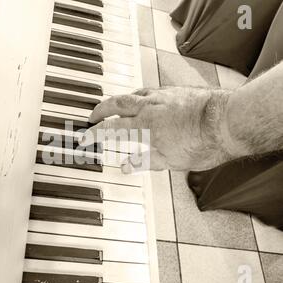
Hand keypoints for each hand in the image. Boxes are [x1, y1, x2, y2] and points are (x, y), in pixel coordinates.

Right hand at [79, 87, 231, 172]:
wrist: (226, 121)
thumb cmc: (202, 143)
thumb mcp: (171, 161)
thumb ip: (144, 162)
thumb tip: (124, 167)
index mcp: (144, 127)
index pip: (112, 129)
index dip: (95, 134)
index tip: (84, 137)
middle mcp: (149, 108)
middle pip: (116, 104)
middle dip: (100, 110)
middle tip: (92, 116)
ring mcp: (161, 97)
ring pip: (131, 94)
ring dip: (118, 100)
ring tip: (113, 106)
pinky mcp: (173, 91)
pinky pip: (148, 90)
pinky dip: (138, 95)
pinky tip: (142, 98)